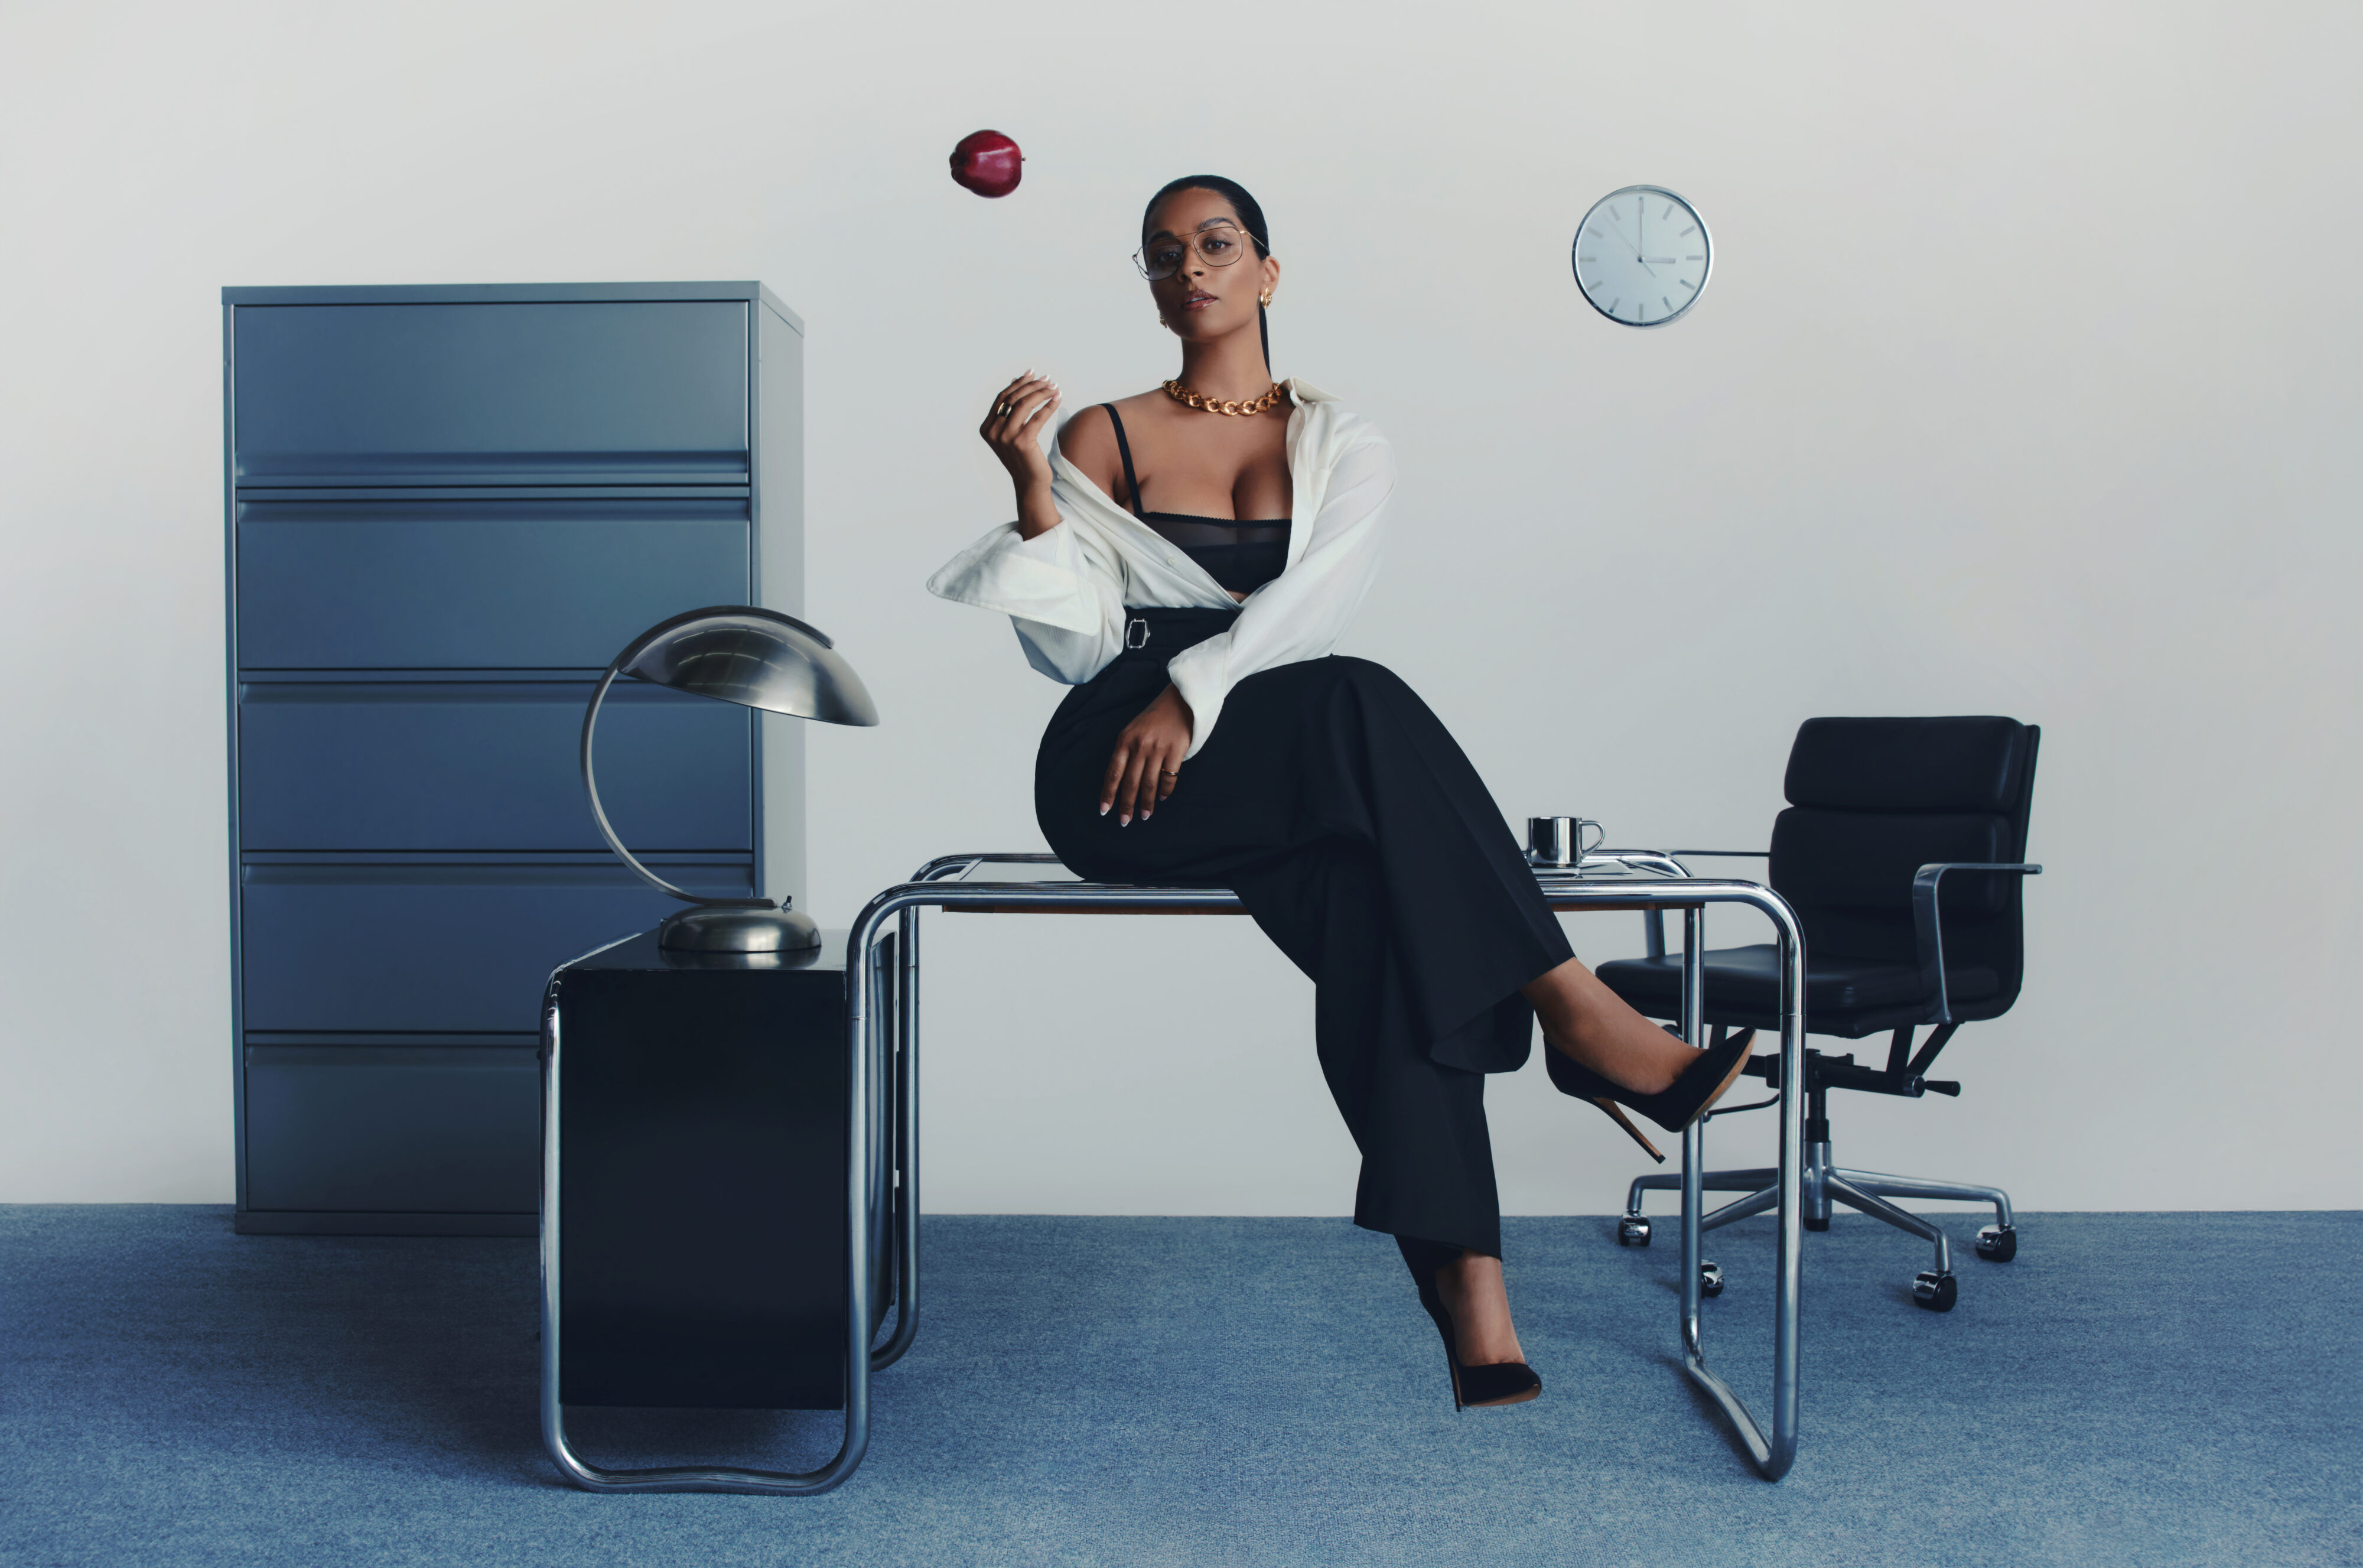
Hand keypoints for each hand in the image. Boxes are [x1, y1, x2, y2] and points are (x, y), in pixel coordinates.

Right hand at [978, 370, 1060, 493]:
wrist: (1029, 482)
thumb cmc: (1023, 455)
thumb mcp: (1013, 430)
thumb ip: (1011, 408)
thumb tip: (1015, 380)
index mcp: (986, 428)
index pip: (1002, 398)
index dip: (1018, 383)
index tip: (1032, 372)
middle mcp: (993, 432)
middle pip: (1013, 398)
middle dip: (1031, 385)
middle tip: (1047, 379)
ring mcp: (1006, 438)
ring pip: (1025, 405)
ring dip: (1041, 392)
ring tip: (1054, 387)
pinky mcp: (1022, 442)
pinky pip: (1038, 417)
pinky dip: (1049, 405)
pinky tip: (1058, 398)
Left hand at [1100, 684, 1193, 825]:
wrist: (1180, 700)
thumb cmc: (1155, 717)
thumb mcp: (1133, 730)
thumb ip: (1126, 752)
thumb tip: (1121, 781)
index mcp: (1125, 740)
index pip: (1113, 772)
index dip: (1108, 793)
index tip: (1104, 810)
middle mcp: (1139, 745)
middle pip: (1130, 782)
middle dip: (1126, 805)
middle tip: (1124, 821)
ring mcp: (1158, 748)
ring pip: (1149, 783)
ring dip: (1146, 803)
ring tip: (1145, 816)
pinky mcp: (1176, 750)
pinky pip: (1169, 777)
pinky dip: (1165, 790)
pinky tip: (1162, 798)